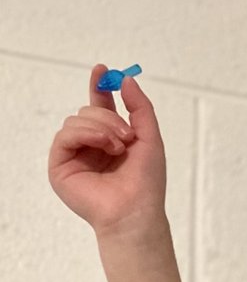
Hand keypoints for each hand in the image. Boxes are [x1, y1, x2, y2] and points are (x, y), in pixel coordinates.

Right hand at [48, 64, 166, 238]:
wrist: (136, 211)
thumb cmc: (146, 183)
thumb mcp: (150, 139)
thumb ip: (141, 108)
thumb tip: (126, 79)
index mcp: (110, 140)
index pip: (100, 107)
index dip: (99, 87)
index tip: (103, 70)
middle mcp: (91, 146)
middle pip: (88, 110)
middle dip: (109, 117)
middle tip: (127, 136)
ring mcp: (74, 155)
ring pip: (76, 119)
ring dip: (100, 128)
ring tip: (118, 148)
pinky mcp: (60, 165)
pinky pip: (65, 135)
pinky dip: (85, 135)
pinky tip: (104, 146)